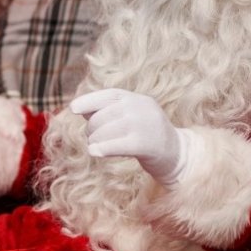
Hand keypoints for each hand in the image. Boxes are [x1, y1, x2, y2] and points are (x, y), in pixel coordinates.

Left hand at [69, 88, 191, 184]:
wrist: (178, 154)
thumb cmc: (146, 135)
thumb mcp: (131, 117)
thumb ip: (110, 111)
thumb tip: (81, 109)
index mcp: (137, 99)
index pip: (109, 95)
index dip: (88, 101)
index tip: (73, 109)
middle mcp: (140, 108)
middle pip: (103, 116)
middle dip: (91, 128)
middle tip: (92, 138)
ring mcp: (144, 125)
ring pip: (106, 131)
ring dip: (95, 141)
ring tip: (95, 146)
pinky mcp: (145, 144)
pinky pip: (116, 145)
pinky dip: (102, 148)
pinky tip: (93, 152)